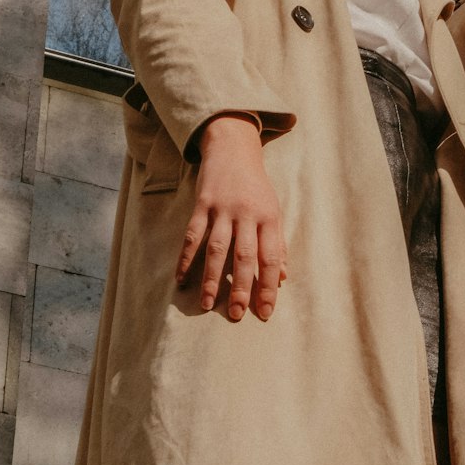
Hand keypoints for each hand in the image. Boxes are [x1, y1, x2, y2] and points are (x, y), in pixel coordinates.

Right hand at [176, 114, 286, 321]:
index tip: (266, 312)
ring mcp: (223, 208)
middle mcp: (247, 213)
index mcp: (269, 217)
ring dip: (212, 278)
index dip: (269, 286)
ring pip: (217, 248)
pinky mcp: (202, 204)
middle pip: (244, 255)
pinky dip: (185, 258)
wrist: (234, 150)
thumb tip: (283, 277)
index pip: (271, 257)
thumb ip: (277, 243)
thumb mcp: (272, 211)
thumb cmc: (256, 187)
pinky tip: (181, 279)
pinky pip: (192, 235)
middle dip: (241, 287)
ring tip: (207, 304)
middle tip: (237, 315)